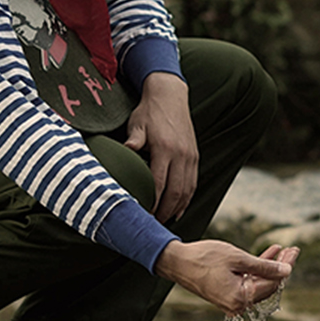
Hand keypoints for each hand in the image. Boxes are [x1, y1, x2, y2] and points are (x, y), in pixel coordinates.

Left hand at [124, 72, 196, 223]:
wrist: (170, 95)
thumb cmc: (149, 112)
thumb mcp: (137, 124)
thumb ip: (133, 141)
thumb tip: (124, 152)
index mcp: (166, 149)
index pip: (159, 184)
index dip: (152, 203)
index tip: (143, 215)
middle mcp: (181, 155)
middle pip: (175, 192)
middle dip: (163, 212)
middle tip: (151, 225)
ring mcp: (191, 157)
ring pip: (187, 191)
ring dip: (176, 209)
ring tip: (163, 221)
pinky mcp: (195, 157)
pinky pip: (192, 184)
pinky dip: (186, 200)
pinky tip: (177, 210)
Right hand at [158, 240, 296, 314]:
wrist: (177, 262)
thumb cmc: (204, 258)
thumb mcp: (238, 258)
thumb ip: (264, 266)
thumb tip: (286, 272)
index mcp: (240, 298)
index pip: (272, 284)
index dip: (285, 267)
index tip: (293, 251)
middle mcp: (237, 305)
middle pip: (267, 286)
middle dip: (280, 267)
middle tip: (291, 250)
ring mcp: (231, 302)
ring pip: (259, 284)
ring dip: (270, 267)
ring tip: (282, 250)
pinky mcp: (227, 295)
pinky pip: (248, 283)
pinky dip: (257, 270)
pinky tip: (267, 255)